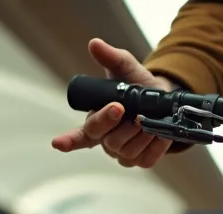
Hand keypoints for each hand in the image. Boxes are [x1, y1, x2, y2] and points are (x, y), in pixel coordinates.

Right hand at [51, 38, 177, 167]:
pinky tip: (159, 132)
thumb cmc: (139, 86)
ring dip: (139, 133)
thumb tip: (95, 44)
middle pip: (104, 139)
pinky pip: (146, 158)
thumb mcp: (126, 68)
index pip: (79, 136)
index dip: (68, 140)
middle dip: (114, 124)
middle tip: (123, 109)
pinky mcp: (142, 160)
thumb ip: (111, 58)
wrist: (165, 100)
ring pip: (126, 151)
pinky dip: (154, 145)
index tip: (57, 143)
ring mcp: (124, 153)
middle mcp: (107, 140)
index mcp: (96, 121)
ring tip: (147, 117)